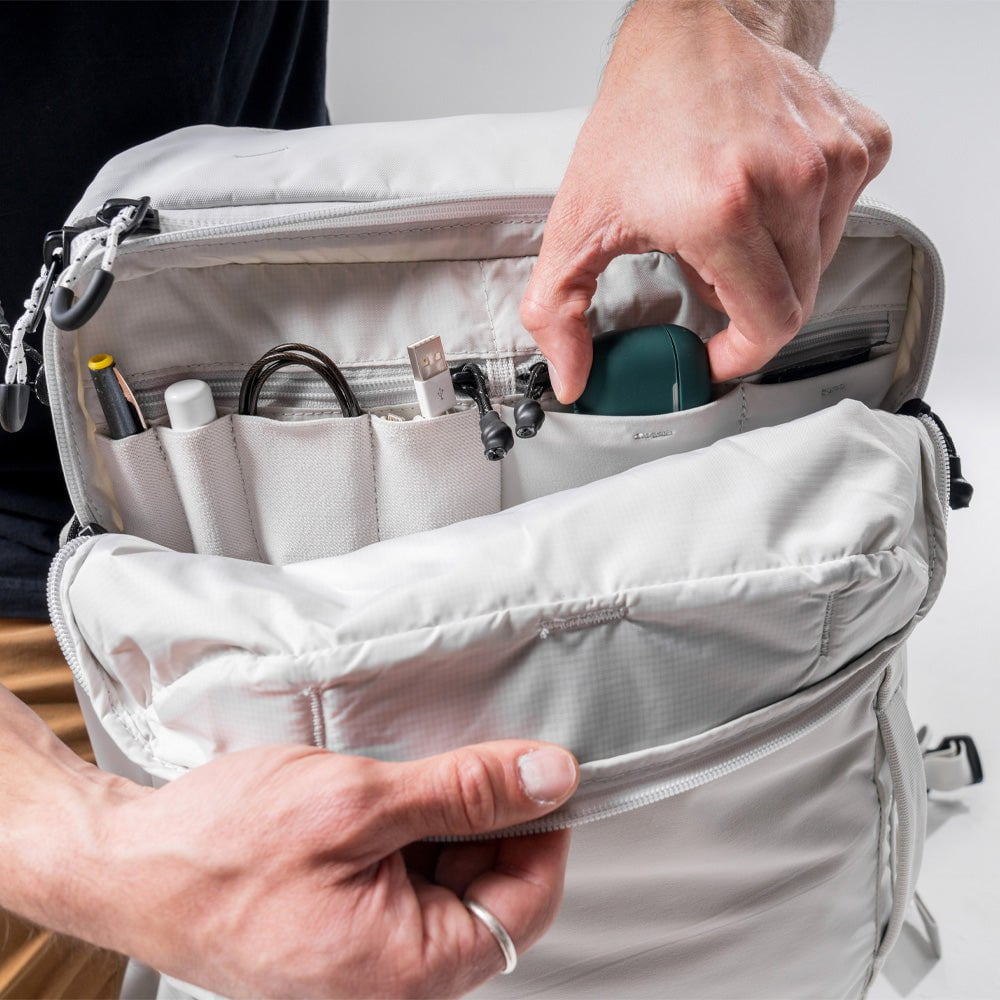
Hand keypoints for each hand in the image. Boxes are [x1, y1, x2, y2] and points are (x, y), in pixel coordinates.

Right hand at [84, 741, 578, 997]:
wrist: (129, 864)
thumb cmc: (219, 847)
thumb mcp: (356, 801)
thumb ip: (464, 791)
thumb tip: (549, 778)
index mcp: (409, 968)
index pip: (527, 902)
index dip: (542, 829)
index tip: (536, 773)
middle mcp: (395, 978)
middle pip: (491, 888)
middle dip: (487, 817)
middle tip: (458, 757)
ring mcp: (369, 956)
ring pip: (448, 878)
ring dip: (443, 819)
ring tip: (400, 775)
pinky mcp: (347, 929)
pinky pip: (406, 880)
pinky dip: (407, 831)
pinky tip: (380, 796)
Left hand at [520, 0, 891, 399]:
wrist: (693, 26)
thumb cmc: (639, 114)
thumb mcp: (576, 221)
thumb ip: (558, 311)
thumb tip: (571, 377)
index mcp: (725, 211)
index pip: (769, 326)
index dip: (740, 357)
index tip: (717, 356)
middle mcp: (791, 182)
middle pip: (794, 301)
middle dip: (747, 308)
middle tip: (704, 275)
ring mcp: (833, 160)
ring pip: (818, 263)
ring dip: (774, 265)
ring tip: (727, 227)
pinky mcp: (860, 143)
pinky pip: (842, 219)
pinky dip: (805, 224)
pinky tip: (765, 195)